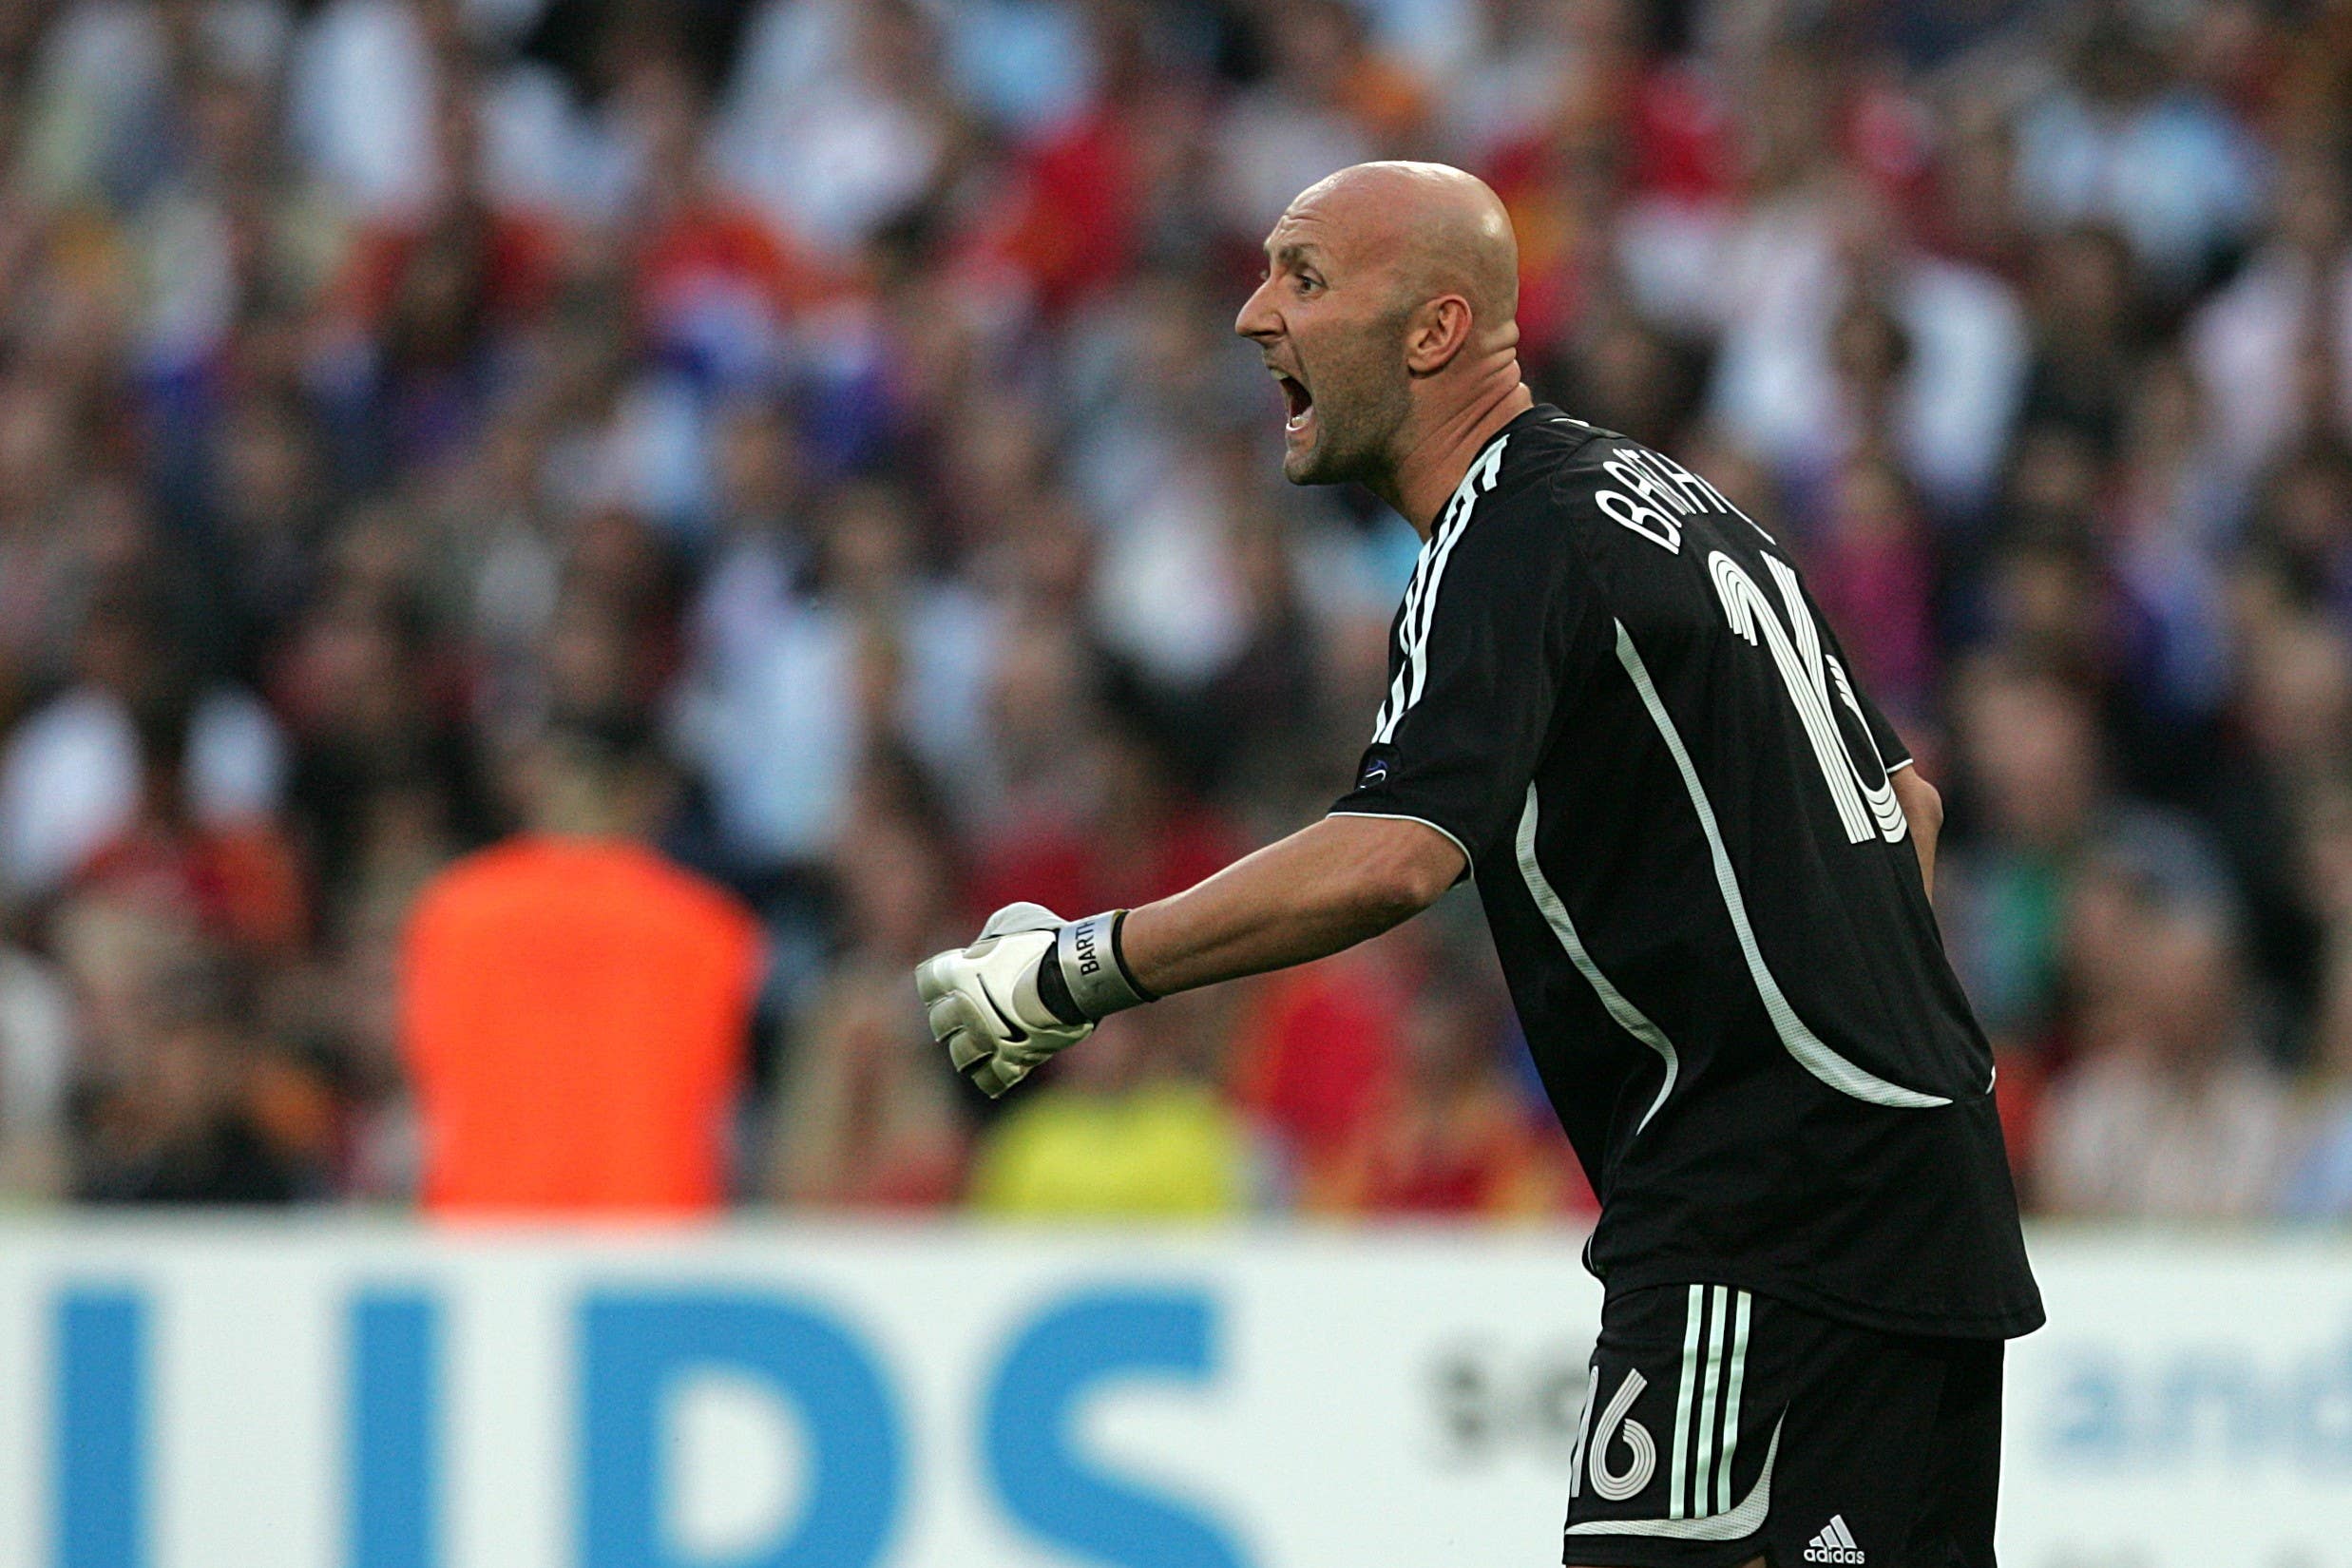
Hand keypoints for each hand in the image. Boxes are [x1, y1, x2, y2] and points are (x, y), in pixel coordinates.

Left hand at [915, 903, 1093, 1096]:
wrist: (1077, 974)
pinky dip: (992, 1077)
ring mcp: (988, 1038)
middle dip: (949, 1018)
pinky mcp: (1014, 1059)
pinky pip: (992, 1079)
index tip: (952, 978)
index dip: (938, 982)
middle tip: (966, 1013)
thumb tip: (983, 948)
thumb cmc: (1046, 940)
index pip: (927, 983)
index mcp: (958, 973)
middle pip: (939, 1023)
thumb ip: (990, 935)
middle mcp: (965, 1009)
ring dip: (967, 1049)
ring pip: (960, 1055)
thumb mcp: (1013, 918)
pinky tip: (996, 1071)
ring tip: (980, 1043)